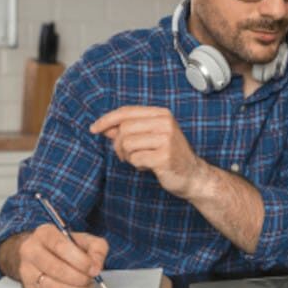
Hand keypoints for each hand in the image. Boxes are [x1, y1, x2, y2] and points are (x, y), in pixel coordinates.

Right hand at [0, 224, 107, 287]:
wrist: (39, 253)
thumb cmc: (62, 246)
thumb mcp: (82, 240)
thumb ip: (96, 247)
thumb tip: (96, 265)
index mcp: (44, 233)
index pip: (60, 246)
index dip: (79, 259)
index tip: (92, 268)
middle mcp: (31, 250)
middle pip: (55, 268)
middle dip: (78, 277)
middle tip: (90, 279)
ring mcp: (27, 270)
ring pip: (51, 286)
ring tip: (84, 286)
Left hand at [90, 105, 205, 198]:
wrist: (193, 176)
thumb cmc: (169, 156)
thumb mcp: (148, 138)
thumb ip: (128, 131)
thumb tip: (105, 127)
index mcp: (161, 114)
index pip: (126, 112)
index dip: (107, 120)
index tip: (94, 129)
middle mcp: (165, 123)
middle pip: (124, 128)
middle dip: (118, 145)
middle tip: (126, 155)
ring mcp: (166, 139)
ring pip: (127, 143)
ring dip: (128, 156)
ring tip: (141, 160)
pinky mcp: (164, 156)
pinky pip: (135, 158)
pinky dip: (137, 165)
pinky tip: (148, 166)